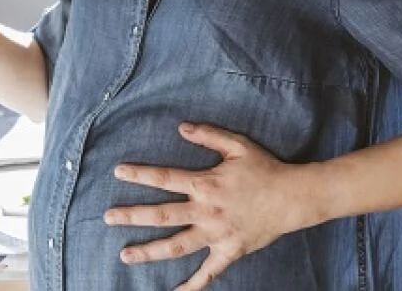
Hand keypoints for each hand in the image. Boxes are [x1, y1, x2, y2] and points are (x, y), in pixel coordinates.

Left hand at [105, 123, 317, 290]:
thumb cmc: (264, 168)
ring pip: (177, 246)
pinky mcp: (229, 251)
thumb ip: (208, 135)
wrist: (293, 197)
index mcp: (206, 184)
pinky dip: (191, 285)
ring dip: (150, 251)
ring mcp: (217, 235)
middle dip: (132, 216)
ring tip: (125, 255)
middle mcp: (206, 211)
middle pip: (162, 215)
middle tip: (107, 217)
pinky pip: (208, 273)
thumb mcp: (237, 145)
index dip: (140, 175)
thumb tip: (181, 127)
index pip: (165, 178)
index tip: (117, 172)